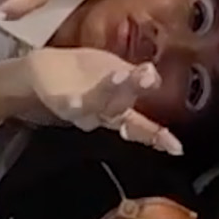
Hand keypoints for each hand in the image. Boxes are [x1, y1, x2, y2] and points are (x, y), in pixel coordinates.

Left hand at [23, 47, 182, 154]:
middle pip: (121, 106)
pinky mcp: (58, 101)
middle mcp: (102, 113)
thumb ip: (137, 79)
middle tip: (149, 76)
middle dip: (135, 89)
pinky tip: (76, 100)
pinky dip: (72, 103)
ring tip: (121, 76)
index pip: (142, 125)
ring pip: (99, 104)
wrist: (42, 75)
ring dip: (110, 92)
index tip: (175, 147)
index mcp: (119, 107)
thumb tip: (159, 80)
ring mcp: (80, 108)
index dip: (157, 137)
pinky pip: (67, 104)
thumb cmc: (85, 75)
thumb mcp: (115, 71)